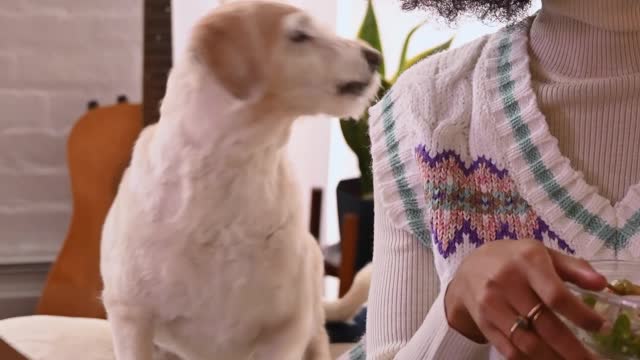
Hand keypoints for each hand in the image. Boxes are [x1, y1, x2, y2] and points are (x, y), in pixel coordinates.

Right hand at [445, 239, 606, 359]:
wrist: (468, 269)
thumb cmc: (513, 260)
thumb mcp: (541, 253)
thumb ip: (573, 267)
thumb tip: (602, 284)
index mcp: (526, 261)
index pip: (555, 294)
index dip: (581, 315)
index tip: (600, 327)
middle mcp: (506, 282)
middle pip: (544, 324)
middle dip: (572, 348)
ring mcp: (492, 305)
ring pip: (527, 342)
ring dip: (553, 359)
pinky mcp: (484, 323)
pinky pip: (510, 350)